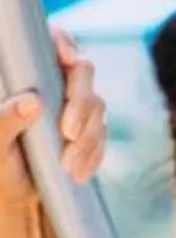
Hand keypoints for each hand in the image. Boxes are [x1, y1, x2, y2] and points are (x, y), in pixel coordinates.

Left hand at [0, 32, 105, 193]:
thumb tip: (33, 101)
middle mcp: (54, 84)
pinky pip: (103, 135)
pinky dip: (94, 154)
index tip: (68, 59)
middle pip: (83, 72)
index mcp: (28, 76)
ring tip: (68, 165)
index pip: (50, 43)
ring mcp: (75, 106)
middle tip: (69, 133)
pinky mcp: (90, 130)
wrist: (13, 194)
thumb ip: (4, 121)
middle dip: (81, 103)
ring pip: (97, 106)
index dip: (63, 42)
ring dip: (88, 138)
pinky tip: (79, 172)